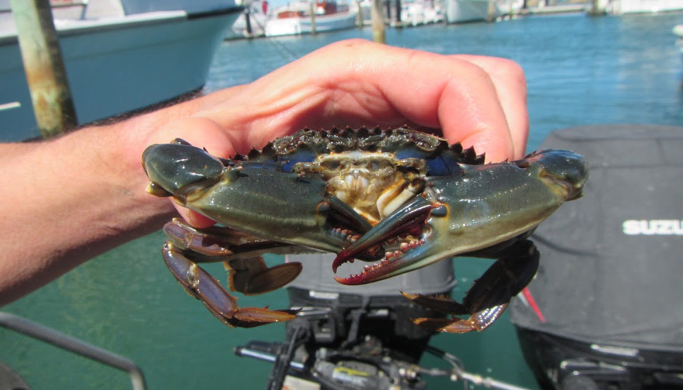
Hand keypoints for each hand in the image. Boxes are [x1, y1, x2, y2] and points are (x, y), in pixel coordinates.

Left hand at [146, 39, 528, 226]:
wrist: (227, 147)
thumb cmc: (225, 136)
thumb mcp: (202, 140)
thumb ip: (199, 153)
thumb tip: (201, 196)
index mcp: (357, 73)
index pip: (451, 77)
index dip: (486, 121)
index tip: (487, 177)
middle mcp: (391, 87)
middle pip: (488, 84)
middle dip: (507, 138)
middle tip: (490, 202)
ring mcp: (406, 115)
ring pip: (486, 115)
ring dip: (498, 164)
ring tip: (477, 214)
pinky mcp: (410, 145)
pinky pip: (467, 149)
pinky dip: (478, 180)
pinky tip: (457, 215)